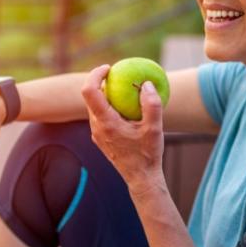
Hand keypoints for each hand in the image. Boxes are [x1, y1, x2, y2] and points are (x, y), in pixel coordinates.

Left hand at [81, 64, 164, 189]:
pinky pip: (100, 116)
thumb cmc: (148, 154)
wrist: (141, 179)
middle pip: (90, 97)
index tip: (109, 67)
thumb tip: (146, 84)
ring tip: (124, 89)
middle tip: (118, 74)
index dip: (96, 74)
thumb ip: (152, 105)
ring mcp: (97, 134)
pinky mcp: (101, 139)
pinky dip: (109, 107)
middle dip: (101, 82)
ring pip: (95, 107)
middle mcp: (97, 128)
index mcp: (106, 123)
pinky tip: (126, 107)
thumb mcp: (155, 129)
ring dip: (106, 95)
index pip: (90, 91)